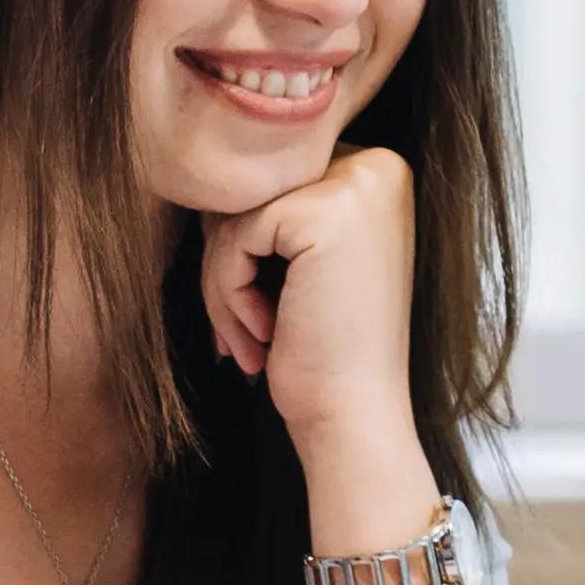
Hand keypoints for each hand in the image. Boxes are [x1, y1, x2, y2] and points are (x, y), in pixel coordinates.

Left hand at [201, 146, 426, 500]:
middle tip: (244, 329)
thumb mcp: (308, 261)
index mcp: (381, 173)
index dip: (247, 242)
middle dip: (229, 260)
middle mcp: (379, 167)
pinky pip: (235, 233)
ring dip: (223, 280)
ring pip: (237, 209)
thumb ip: (278, 205)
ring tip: (252, 337)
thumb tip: (203, 175)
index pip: (275, 178)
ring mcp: (357, 186)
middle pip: (254, 187)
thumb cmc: (327, 353)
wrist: (355, 416)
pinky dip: (227, 289)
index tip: (258, 308)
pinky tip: (263, 333)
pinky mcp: (324, 214)